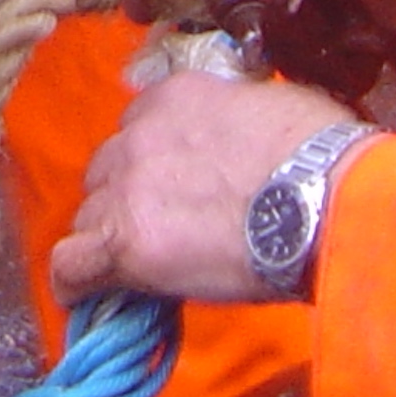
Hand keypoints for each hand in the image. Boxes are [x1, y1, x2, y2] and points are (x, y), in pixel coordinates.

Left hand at [53, 69, 364, 303]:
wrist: (323, 197)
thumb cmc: (323, 156)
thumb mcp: (276, 109)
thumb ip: (239, 121)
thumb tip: (251, 142)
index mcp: (174, 97)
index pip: (138, 129)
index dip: (153, 165)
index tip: (175, 189)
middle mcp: (139, 134)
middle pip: (107, 172)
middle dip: (128, 200)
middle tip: (165, 232)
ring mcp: (126, 186)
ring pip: (90, 217)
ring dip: (110, 240)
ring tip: (141, 272)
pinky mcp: (124, 241)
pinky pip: (72, 265)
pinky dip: (76, 283)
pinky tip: (86, 299)